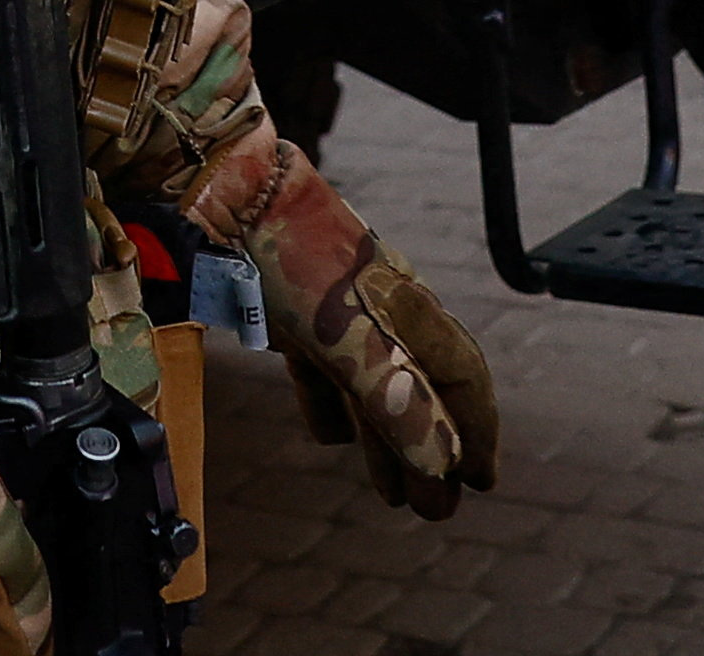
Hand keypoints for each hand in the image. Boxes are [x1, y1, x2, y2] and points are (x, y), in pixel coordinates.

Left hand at [172, 120, 500, 518]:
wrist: (221, 193)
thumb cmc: (290, 255)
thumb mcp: (346, 336)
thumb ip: (396, 399)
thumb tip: (446, 464)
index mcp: (407, 310)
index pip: (460, 376)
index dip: (474, 430)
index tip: (483, 481)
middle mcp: (380, 309)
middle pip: (418, 389)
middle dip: (430, 452)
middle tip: (436, 510)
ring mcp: (335, 309)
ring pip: (373, 386)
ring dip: (386, 442)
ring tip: (394, 496)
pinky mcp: (291, 310)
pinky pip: (323, 369)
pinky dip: (333, 407)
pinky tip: (330, 435)